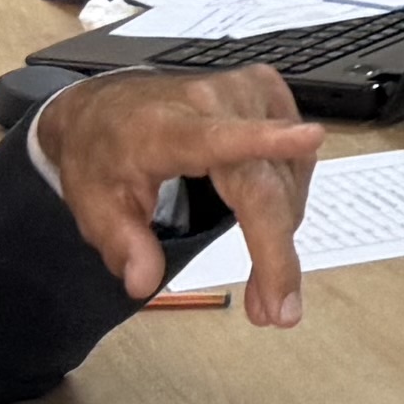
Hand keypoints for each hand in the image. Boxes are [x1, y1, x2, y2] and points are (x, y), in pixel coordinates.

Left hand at [34, 69, 327, 326]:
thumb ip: (121, 244)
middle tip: (275, 312)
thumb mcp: (92, 206)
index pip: (219, 137)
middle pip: (264, 184)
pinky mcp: (269, 91)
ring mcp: (248, 92)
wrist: (103, 108)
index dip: (267, 140)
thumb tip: (143, 282)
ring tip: (262, 284)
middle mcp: (215, 102)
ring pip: (287, 179)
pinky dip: (285, 203)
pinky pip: (294, 162)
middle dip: (276, 253)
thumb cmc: (100, 155)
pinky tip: (266, 228)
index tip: (310, 138)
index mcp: (168, 129)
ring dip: (280, 235)